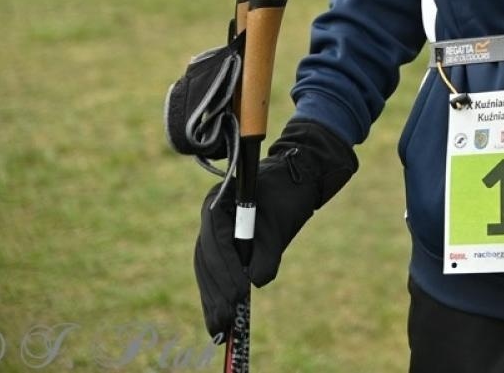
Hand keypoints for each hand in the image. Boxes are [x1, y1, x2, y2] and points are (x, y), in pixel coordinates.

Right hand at [194, 118, 356, 339]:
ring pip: (206, 268)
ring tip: (219, 327)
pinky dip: (217, 292)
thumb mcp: (283, 223)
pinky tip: (219, 317)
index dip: (226, 269)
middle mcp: (211, 215)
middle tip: (225, 320)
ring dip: (213, 298)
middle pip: (205, 258)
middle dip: (216, 291)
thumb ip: (268, 253)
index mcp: (220, 201)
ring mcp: (213, 229)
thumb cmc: (290, 194)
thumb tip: (255, 283)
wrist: (297, 176)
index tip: (240, 293)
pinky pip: (214, 270)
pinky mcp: (221, 242)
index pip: (216, 240)